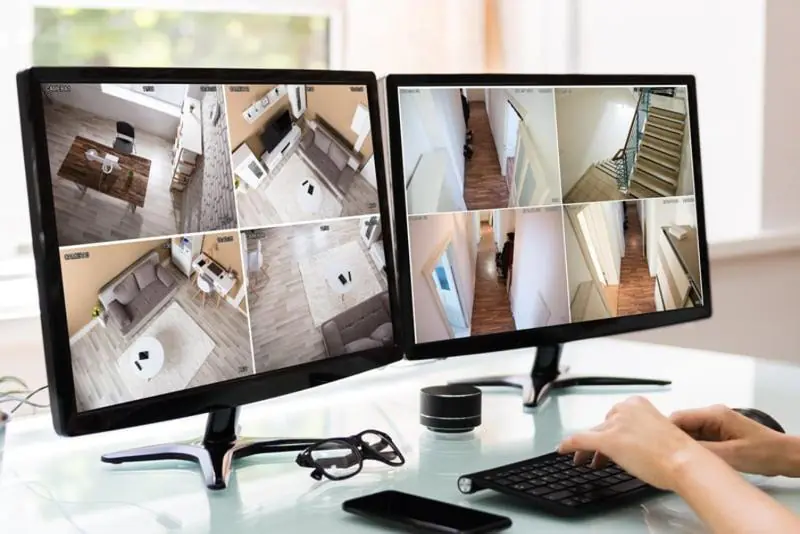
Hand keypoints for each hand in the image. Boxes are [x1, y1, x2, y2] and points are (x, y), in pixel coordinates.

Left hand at [558, 396, 707, 489]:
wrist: (684, 461)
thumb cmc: (679, 453)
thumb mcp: (659, 434)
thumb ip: (642, 432)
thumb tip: (630, 443)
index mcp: (638, 404)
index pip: (615, 417)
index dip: (610, 431)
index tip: (608, 440)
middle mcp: (624, 410)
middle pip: (603, 426)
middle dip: (600, 442)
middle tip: (597, 456)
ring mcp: (615, 424)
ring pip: (593, 435)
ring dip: (587, 449)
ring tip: (584, 460)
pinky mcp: (608, 440)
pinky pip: (580, 440)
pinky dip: (569, 445)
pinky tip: (563, 450)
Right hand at [670, 405, 796, 476]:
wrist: (785, 456)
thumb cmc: (763, 453)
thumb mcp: (730, 455)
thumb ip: (702, 451)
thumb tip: (676, 452)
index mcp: (714, 414)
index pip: (678, 417)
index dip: (664, 431)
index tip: (655, 446)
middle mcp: (712, 415)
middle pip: (682, 424)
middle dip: (672, 439)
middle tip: (663, 456)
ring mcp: (715, 424)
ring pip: (689, 433)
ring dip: (683, 445)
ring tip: (674, 459)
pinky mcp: (719, 434)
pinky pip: (699, 439)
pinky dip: (693, 448)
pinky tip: (690, 460)